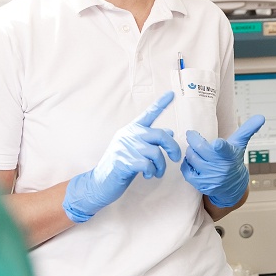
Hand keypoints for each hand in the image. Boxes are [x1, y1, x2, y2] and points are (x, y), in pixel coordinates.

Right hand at [62, 91, 181, 223]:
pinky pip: (148, 165)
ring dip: (161, 166)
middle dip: (173, 148)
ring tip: (157, 173)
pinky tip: (147, 175)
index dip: (161, 104)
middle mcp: (128, 135)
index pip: (148, 113)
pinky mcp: (124, 161)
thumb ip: (150, 141)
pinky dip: (152, 172)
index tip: (172, 93)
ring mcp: (125, 147)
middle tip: (175, 158)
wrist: (99, 182)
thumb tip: (170, 132)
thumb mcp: (136, 150)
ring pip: (156, 153)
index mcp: (131, 129)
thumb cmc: (120, 166)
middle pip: (160, 135)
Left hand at [180, 115, 265, 208]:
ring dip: (190, 151)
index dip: (221, 146)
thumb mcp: (240, 144)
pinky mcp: (202, 185)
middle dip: (194, 140)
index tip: (218, 143)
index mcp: (230, 155)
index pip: (225, 149)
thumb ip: (248, 129)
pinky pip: (187, 171)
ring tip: (195, 150)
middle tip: (192, 135)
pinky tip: (192, 162)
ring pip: (192, 158)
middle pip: (200, 148)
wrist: (232, 186)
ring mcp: (212, 178)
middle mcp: (221, 167)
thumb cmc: (233, 159)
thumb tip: (261, 117)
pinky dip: (186, 164)